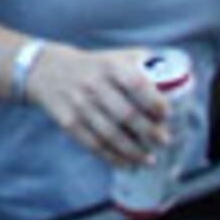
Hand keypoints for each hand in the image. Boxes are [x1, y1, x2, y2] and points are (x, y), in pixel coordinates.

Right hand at [19, 44, 173, 168]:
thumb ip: (141, 63)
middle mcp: (93, 85)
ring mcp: (79, 105)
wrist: (46, 70)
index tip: (166, 114)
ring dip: (133, 151)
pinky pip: (93, 145)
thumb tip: (173, 77)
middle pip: (125, 114)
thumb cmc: (92, 66)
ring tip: (150, 159)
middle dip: (149, 131)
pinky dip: (113, 158)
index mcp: (109, 66)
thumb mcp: (113, 55)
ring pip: (110, 134)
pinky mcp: (68, 122)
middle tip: (164, 140)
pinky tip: (128, 164)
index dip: (154, 101)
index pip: (136, 83)